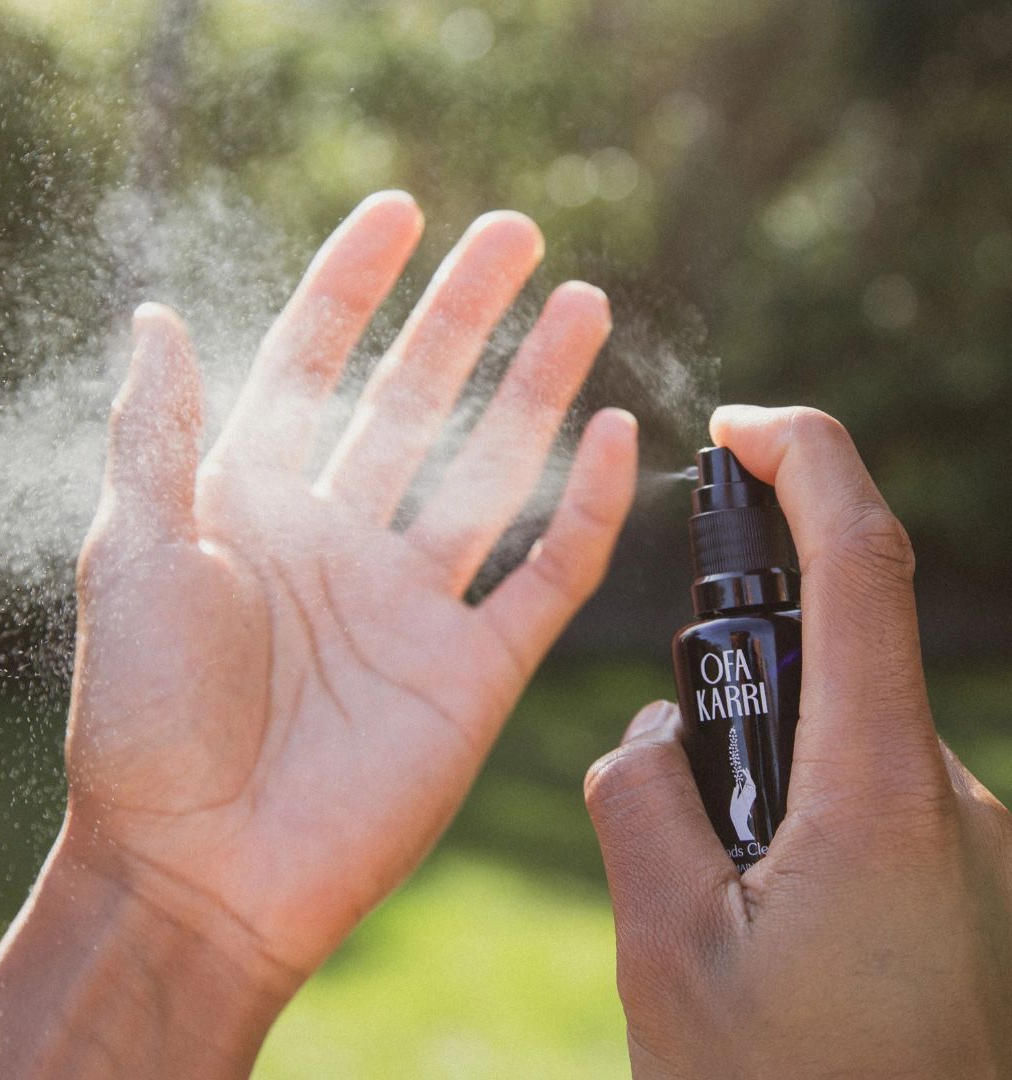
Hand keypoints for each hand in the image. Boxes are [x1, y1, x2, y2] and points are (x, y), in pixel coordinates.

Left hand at [67, 191, 636, 991]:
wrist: (204, 871)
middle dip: (465, 315)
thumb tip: (157, 316)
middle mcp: (341, 540)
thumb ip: (156, 435)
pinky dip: (587, 511)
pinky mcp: (474, 668)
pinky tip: (614, 437)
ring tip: (582, 303)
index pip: (314, 365)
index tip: (400, 211)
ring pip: (493, 470)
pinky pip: (547, 575)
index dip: (354, 285)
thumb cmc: (146, 720)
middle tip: (517, 234)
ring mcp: (414, 602)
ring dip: (538, 389)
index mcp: (256, 505)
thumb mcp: (134, 555)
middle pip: (418, 400)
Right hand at [585, 406, 1011, 1078]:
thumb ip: (645, 801)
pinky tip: (772, 926)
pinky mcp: (968, 878)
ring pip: (839, 738)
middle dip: (740, 687)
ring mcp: (972, 842)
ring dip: (764, 776)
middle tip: (690, 820)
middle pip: (834, 658)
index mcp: (880, 795)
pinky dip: (800, 816)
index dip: (808, 460)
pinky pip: (867, 794)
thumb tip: (660, 734)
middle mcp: (951, 799)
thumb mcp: (668, 951)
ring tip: (727, 915)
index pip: (862, 563)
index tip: (740, 426)